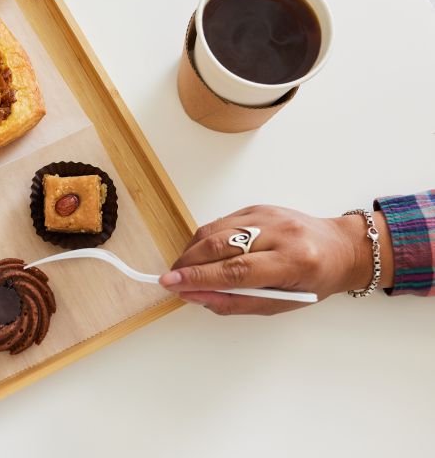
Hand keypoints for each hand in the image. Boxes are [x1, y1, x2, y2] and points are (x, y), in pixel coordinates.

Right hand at [158, 205, 392, 315]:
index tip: (172, 284)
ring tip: (183, 268)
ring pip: (215, 230)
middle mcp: (280, 233)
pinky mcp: (257, 206)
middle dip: (188, 263)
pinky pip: (221, 222)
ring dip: (192, 251)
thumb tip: (196, 296)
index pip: (235, 270)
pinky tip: (200, 254)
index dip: (198, 278)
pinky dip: (205, 239)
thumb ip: (235, 302)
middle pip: (220, 245)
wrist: (339, 248)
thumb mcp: (280, 303)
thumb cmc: (313, 281)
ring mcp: (267, 215)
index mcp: (293, 262)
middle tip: (171, 278)